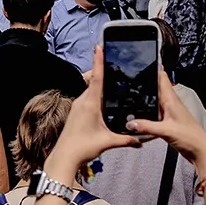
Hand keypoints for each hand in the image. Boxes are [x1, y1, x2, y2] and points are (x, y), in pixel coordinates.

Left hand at [46, 43, 140, 183]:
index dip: (98, 61)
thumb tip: (141, 140)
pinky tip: (104, 100)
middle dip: (102, 70)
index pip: (96, 78)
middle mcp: (82, 101)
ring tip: (112, 79)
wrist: (64, 157)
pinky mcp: (76, 113)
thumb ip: (126, 139)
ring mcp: (78, 106)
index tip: (99, 47)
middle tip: (112, 60)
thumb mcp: (107, 142)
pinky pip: (88, 98)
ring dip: (100, 84)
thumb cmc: (82, 147)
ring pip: (91, 90)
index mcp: (89, 103)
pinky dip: (96, 95)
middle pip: (94, 81)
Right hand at [125, 71, 205, 170]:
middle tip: (130, 79)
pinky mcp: (168, 122)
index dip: (153, 69)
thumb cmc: (189, 137)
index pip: (162, 78)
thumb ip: (146, 127)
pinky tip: (140, 117)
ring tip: (131, 96)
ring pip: (155, 101)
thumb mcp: (166, 131)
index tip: (143, 62)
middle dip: (145, 83)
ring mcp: (170, 112)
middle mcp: (171, 103)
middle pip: (156, 88)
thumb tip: (129, 124)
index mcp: (171, 100)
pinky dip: (148, 112)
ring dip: (146, 98)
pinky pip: (155, 113)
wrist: (200, 150)